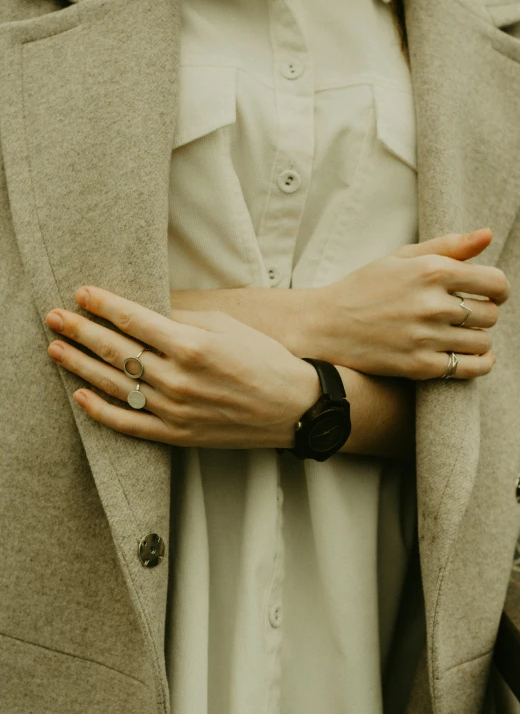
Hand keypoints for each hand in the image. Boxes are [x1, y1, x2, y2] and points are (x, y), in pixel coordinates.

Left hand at [44, 286, 319, 447]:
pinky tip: (80, 396)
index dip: (103, 304)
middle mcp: (178, 379)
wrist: (293, 407)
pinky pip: (129, 425)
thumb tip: (146, 309)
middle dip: (80, 330)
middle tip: (54, 316)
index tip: (81, 292)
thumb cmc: (265, 359)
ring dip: (80, 366)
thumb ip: (183, 318)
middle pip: (117, 351)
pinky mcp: (177, 435)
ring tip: (56, 348)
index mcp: (193, 345)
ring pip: (115, 385)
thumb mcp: (227, 326)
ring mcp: (175, 411)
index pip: (134, 320)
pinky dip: (101, 411)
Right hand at [311, 228, 509, 379]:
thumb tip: (488, 235)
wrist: (327, 326)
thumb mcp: (401, 257)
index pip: (495, 283)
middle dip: (483, 313)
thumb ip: (448, 246)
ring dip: (477, 339)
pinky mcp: (420, 366)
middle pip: (490, 314)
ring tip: (458, 334)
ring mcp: (427, 338)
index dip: (498, 290)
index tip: (490, 294)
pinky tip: (469, 356)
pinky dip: (478, 363)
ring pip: (483, 342)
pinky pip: (470, 368)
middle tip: (465, 314)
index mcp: (431, 271)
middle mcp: (433, 304)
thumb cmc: (364, 288)